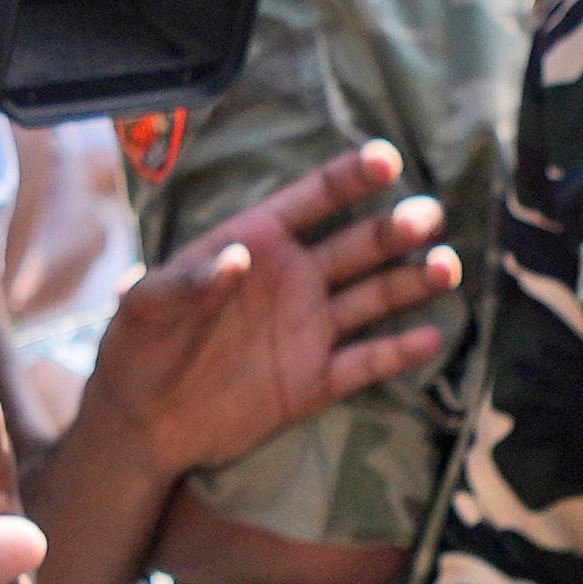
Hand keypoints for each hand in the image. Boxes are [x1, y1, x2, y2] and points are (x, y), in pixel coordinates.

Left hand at [89, 145, 458, 487]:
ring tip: (446, 267)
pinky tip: (431, 336)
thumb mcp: (144, 304)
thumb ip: (186, 279)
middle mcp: (293, 280)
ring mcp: (309, 330)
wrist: (141, 422)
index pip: (312, 201)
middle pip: (357, 246)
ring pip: (375, 298)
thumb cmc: (135, 347)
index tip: (387, 161)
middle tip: (426, 218)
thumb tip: (236, 259)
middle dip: (394, 230)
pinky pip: (367, 362)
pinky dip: (399, 352)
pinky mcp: (315, 381)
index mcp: (256, 243)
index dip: (349, 179)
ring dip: (412, 281)